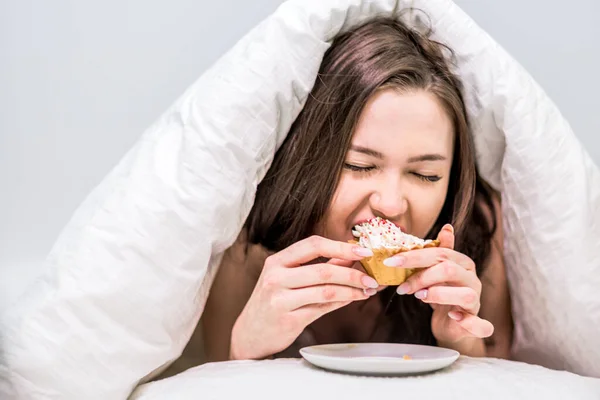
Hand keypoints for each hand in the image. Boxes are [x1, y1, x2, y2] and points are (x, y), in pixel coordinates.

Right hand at [230, 236, 378, 359]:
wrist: (249, 334)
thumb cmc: (272, 302)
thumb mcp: (288, 278)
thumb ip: (318, 266)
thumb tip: (350, 255)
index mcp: (276, 261)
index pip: (313, 245)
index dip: (340, 247)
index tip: (363, 250)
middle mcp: (276, 277)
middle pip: (323, 270)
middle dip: (353, 273)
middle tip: (371, 277)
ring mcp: (281, 299)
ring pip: (326, 291)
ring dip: (352, 290)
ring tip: (367, 290)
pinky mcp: (289, 320)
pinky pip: (322, 308)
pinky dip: (342, 302)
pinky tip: (352, 299)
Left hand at [384, 225, 493, 345]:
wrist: (452, 326)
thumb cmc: (442, 295)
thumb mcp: (437, 272)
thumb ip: (438, 253)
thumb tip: (447, 227)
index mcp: (463, 264)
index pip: (439, 253)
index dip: (414, 256)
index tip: (391, 261)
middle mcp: (472, 280)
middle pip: (448, 270)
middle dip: (420, 276)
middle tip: (401, 286)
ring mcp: (476, 301)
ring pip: (465, 294)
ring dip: (438, 294)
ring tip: (419, 297)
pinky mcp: (476, 323)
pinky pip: (479, 323)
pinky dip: (467, 321)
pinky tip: (452, 316)